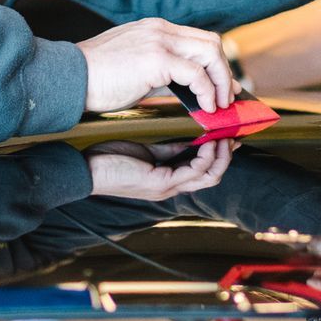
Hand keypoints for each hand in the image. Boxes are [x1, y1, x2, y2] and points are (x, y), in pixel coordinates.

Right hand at [78, 18, 232, 112]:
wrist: (67, 78)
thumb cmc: (94, 78)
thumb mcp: (131, 64)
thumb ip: (157, 68)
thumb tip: (182, 86)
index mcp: (154, 28)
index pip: (198, 38)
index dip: (215, 62)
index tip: (220, 85)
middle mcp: (159, 29)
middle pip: (210, 42)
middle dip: (224, 71)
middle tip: (227, 96)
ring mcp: (158, 41)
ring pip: (210, 53)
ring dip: (220, 81)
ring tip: (219, 104)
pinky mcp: (156, 59)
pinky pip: (196, 73)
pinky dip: (207, 91)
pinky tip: (205, 107)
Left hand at [86, 139, 234, 199]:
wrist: (85, 168)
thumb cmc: (109, 157)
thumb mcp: (146, 148)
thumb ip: (170, 147)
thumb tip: (191, 134)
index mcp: (168, 178)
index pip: (203, 170)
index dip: (220, 154)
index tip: (229, 134)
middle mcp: (171, 185)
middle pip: (212, 176)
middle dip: (227, 156)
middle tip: (235, 135)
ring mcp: (166, 187)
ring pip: (208, 176)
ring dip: (221, 157)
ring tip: (226, 137)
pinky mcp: (159, 183)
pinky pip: (192, 172)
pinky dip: (205, 158)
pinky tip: (209, 143)